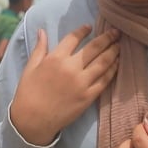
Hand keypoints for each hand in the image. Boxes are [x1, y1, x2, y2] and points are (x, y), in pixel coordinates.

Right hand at [10, 25, 119, 144]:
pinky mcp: (88, 97)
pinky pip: (105, 80)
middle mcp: (71, 68)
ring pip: (103, 62)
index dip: (83, 31)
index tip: (90, 27)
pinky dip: (113, 70)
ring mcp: (82, 83)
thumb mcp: (30, 68)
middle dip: (107, 38)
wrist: (33, 120)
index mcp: (55, 59)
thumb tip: (42, 31)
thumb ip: (39, 48)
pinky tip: (117, 64)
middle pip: (94, 48)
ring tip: (119, 45)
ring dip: (113, 52)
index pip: (73, 38)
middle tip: (116, 32)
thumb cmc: (28, 93)